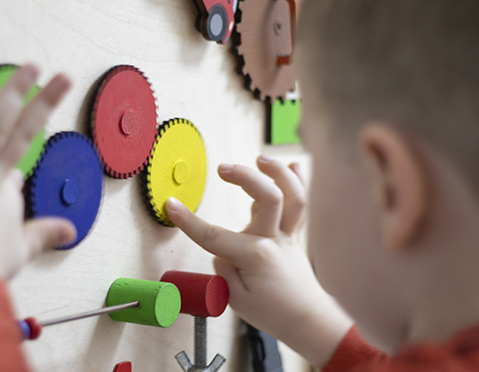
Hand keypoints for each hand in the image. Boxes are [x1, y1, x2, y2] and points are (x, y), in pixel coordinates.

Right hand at [165, 156, 352, 366]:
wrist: (307, 320)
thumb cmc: (273, 313)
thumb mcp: (235, 299)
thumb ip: (224, 269)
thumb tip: (221, 250)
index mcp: (255, 257)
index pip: (214, 235)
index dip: (188, 221)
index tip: (171, 206)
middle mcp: (273, 240)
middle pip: (267, 197)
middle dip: (244, 177)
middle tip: (223, 169)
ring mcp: (287, 235)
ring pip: (291, 195)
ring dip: (277, 172)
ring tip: (260, 159)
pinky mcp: (294, 235)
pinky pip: (300, 204)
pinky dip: (297, 182)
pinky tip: (291, 165)